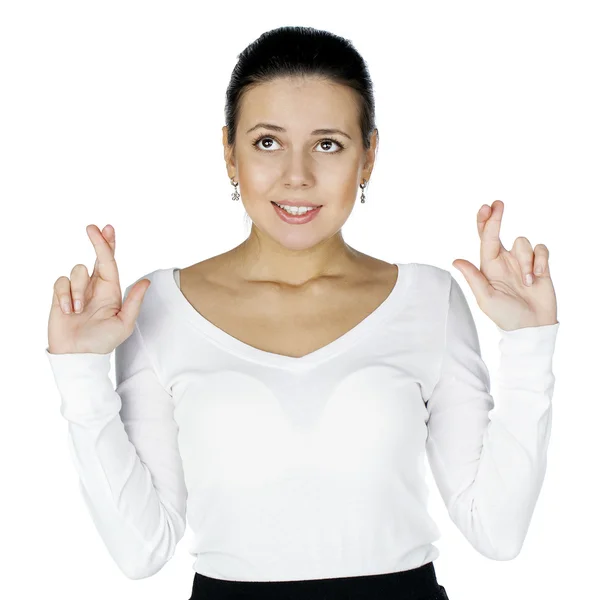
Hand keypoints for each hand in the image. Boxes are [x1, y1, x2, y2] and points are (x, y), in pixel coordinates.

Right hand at [47, 224, 150, 353]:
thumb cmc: (103, 342)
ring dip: (78, 290)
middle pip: (97, 257)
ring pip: (78, 271)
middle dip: (97, 241)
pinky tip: (67, 311)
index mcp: (111, 290)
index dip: (109, 245)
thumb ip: (134, 301)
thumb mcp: (124, 323)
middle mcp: (95, 286)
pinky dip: (64, 296)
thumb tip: (146, 282)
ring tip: (78, 310)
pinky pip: (60, 283)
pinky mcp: (60, 295)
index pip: (111, 262)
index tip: (107, 228)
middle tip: (93, 227)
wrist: (78, 355)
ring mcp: (77, 289)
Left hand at [452, 200, 557, 330]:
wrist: (532, 327)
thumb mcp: (486, 298)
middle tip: (497, 204)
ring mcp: (522, 262)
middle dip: (497, 217)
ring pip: (523, 242)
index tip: (485, 208)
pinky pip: (541, 250)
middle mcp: (504, 261)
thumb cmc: (505, 316)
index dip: (484, 223)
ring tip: (526, 282)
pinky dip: (540, 262)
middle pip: (500, 232)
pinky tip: (538, 278)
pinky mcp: (540, 265)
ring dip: (526, 261)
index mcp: (488, 266)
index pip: (485, 240)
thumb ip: (474, 278)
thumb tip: (456, 260)